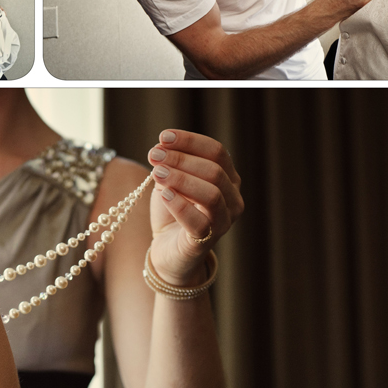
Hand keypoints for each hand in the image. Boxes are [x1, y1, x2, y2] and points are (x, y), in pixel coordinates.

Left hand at [144, 129, 242, 283]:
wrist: (167, 250)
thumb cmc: (173, 211)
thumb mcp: (172, 181)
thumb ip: (170, 165)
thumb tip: (162, 147)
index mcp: (228, 179)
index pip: (217, 152)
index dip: (190, 141)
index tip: (163, 137)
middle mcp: (233, 199)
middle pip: (214, 171)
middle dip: (182, 159)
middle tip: (154, 155)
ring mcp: (223, 222)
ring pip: (212, 195)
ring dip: (182, 179)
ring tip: (157, 172)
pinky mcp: (207, 242)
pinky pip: (199, 222)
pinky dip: (180, 205)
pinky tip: (164, 194)